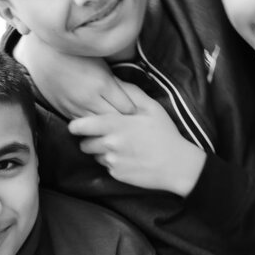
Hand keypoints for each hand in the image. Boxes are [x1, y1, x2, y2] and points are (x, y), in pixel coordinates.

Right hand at [15, 33, 135, 118]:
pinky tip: (99, 127)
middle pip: (115, 121)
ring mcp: (76, 106)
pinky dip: (92, 127)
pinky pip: (83, 126)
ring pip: (99, 127)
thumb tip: (132, 99)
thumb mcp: (101, 64)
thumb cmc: (75, 54)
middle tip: (133, 125)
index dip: (135, 111)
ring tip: (118, 130)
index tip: (140, 112)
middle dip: (125, 123)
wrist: (43, 54)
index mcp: (103, 83)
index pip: (128, 108)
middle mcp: (90, 98)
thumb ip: (115, 83)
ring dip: (109, 128)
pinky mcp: (65, 111)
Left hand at [68, 84, 206, 195]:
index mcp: (115, 125)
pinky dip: (113, 162)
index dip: (77, 125)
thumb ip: (130, 92)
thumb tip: (113, 80)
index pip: (80, 126)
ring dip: (101, 151)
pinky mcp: (116, 175)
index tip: (79, 124)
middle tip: (105, 136)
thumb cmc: (165, 134)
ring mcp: (112, 161)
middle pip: (83, 143)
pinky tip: (128, 157)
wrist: (177, 166)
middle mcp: (109, 144)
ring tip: (120, 146)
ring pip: (94, 156)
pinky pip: (106, 167)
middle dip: (90, 139)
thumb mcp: (151, 107)